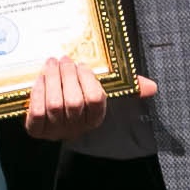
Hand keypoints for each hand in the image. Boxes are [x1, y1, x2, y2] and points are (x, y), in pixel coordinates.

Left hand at [22, 57, 158, 140]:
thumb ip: (126, 87)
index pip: (96, 100)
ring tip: (51, 64)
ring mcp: (55, 131)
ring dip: (52, 80)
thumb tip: (153, 87)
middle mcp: (76, 128)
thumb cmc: (77, 95)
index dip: (88, 80)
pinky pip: (36, 113)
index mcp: (94, 118)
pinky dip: (37, 94)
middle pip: (74, 102)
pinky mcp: (35, 130)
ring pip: (55, 105)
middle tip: (64, 59)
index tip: (82, 65)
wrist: (46, 111)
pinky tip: (39, 80)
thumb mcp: (98, 89)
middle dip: (68, 76)